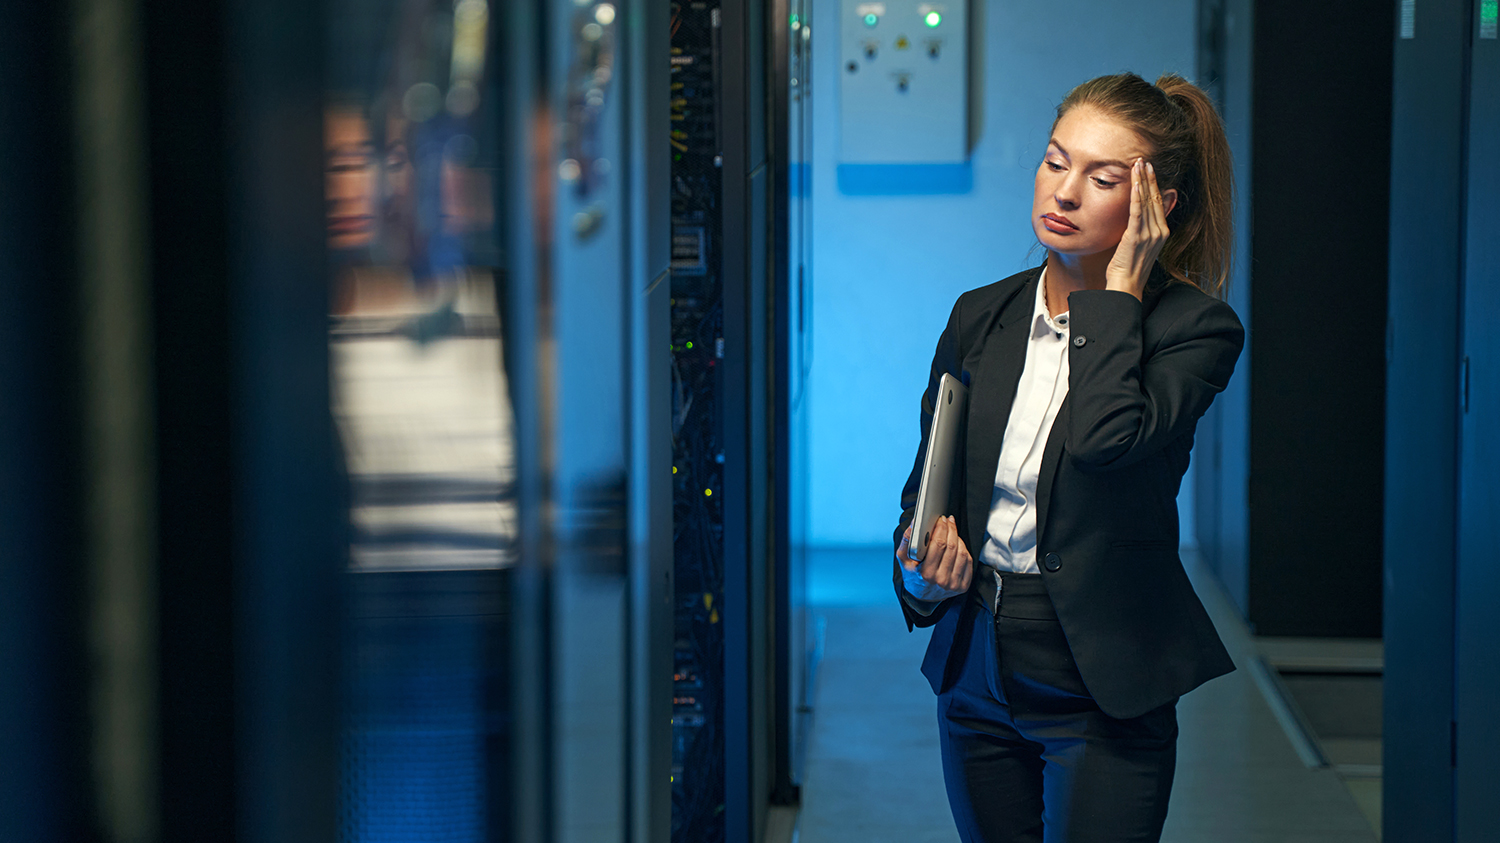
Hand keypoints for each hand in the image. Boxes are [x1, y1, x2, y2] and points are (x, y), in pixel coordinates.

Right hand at [898, 516, 972, 593]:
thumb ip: (906, 539)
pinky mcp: (962, 586)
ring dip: (958, 538)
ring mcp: (953, 584)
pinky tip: (958, 545)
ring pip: (962, 553)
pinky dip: (964, 550)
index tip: (941, 520)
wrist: (922, 597)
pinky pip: (968, 562)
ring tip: (952, 532)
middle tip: (948, 521)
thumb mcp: (903, 558)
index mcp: (926, 573)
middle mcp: (941, 580)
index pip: (938, 544)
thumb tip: (915, 523)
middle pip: (952, 547)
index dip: (941, 528)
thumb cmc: (912, 575)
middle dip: (951, 529)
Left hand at [1105, 160, 1175, 299]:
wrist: (1126, 285)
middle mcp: (1159, 231)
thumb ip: (1144, 227)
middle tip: (1144, 160)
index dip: (1154, 184)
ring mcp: (1150, 234)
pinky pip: (1138, 212)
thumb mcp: (1141, 245)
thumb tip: (1141, 214)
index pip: (1159, 202)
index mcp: (1162, 232)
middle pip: (1155, 198)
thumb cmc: (1129, 267)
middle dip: (1149, 177)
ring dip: (1142, 181)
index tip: (1149, 169)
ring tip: (1139, 164)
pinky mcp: (1136, 236)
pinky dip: (1137, 196)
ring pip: (1147, 201)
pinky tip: (1135, 183)